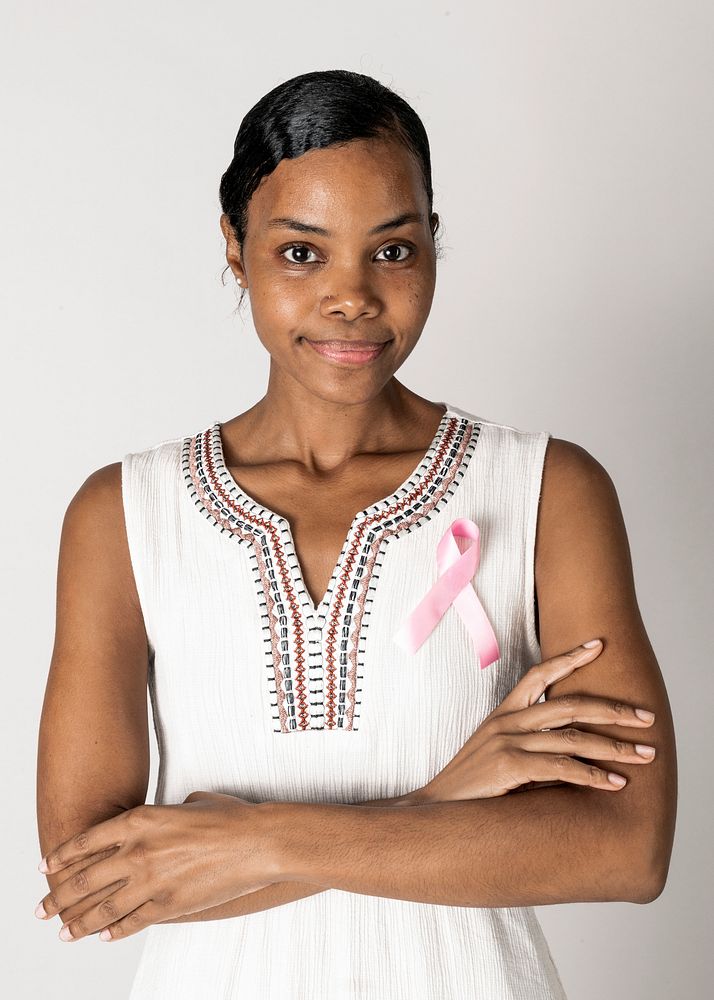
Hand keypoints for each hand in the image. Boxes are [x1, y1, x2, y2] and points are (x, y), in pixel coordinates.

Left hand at [35, 791, 274, 941]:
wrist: (257, 841)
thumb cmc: (230, 818)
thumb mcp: (191, 802)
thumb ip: (168, 812)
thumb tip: (167, 816)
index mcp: (140, 819)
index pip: (86, 841)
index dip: (61, 857)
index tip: (46, 868)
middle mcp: (138, 850)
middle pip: (84, 879)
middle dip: (58, 898)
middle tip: (43, 908)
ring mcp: (151, 880)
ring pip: (101, 908)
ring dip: (78, 922)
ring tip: (64, 932)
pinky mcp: (168, 905)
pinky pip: (130, 922)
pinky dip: (112, 931)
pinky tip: (102, 935)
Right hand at [412, 639, 656, 802]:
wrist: (436, 811)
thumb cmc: (471, 788)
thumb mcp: (498, 755)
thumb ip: (532, 747)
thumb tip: (578, 754)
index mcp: (503, 714)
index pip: (539, 674)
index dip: (569, 658)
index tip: (598, 645)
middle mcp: (507, 722)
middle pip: (570, 704)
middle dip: (613, 710)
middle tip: (646, 717)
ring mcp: (507, 742)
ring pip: (572, 736)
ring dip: (614, 746)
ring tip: (644, 755)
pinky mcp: (509, 766)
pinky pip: (561, 766)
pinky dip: (593, 775)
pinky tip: (614, 782)